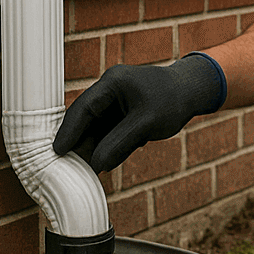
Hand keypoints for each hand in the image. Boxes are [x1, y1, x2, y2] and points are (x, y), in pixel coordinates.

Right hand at [53, 54, 224, 171]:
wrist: (196, 92)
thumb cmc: (173, 101)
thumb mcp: (146, 124)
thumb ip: (119, 144)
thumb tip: (96, 163)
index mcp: (112, 83)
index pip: (83, 108)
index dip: (69, 131)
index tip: (57, 151)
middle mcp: (110, 90)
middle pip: (87, 119)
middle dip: (80, 142)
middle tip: (66, 166)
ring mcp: (117, 101)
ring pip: (98, 128)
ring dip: (94, 147)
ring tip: (84, 169)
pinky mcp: (125, 113)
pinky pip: (110, 131)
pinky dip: (109, 146)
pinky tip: (105, 162)